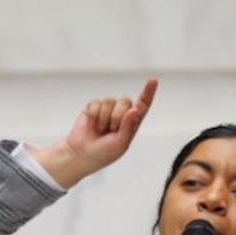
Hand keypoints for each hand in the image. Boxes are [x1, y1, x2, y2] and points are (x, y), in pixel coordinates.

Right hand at [30, 77, 157, 188]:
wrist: (82, 154)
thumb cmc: (104, 153)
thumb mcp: (120, 144)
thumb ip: (128, 127)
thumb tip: (135, 110)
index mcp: (132, 122)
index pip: (143, 105)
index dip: (148, 92)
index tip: (153, 80)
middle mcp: (121, 113)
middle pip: (125, 101)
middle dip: (117, 117)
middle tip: (111, 131)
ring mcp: (107, 109)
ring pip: (109, 101)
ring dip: (104, 118)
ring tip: (100, 130)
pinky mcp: (93, 107)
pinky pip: (96, 103)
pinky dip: (93, 116)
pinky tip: (92, 125)